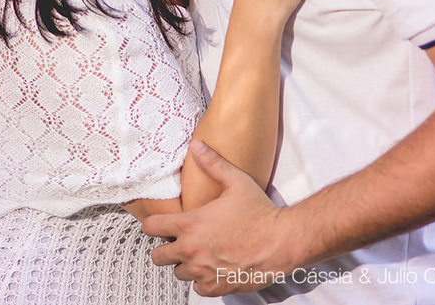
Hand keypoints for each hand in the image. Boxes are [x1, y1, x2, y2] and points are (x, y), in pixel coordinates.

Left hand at [143, 140, 297, 295]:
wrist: (282, 241)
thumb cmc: (260, 212)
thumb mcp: (236, 182)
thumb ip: (213, 164)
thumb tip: (197, 146)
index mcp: (191, 224)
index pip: (151, 228)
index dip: (154, 225)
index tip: (161, 225)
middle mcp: (192, 250)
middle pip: (157, 256)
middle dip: (166, 248)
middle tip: (180, 242)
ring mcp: (202, 271)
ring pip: (178, 273)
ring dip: (186, 265)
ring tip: (200, 254)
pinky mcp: (216, 287)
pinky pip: (197, 288)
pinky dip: (203, 281)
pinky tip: (214, 268)